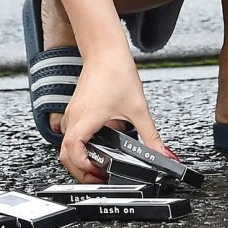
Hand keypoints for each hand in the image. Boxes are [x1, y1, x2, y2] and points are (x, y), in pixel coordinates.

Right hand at [58, 48, 164, 182]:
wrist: (105, 50)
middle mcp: (75, 118)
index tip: (100, 173)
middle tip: (99, 176)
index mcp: (86, 119)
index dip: (83, 168)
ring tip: (100, 164)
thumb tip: (162, 154)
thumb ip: (151, 136)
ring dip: (80, 158)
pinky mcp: (76, 109)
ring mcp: (73, 113)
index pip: (72, 152)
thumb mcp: (138, 109)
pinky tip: (99, 144)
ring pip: (67, 144)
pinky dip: (81, 145)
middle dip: (80, 171)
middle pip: (65, 154)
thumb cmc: (115, 71)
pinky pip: (72, 133)